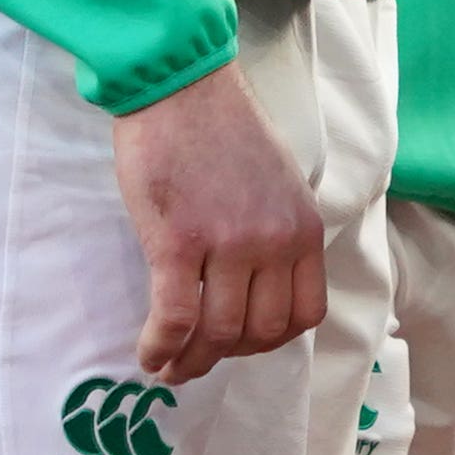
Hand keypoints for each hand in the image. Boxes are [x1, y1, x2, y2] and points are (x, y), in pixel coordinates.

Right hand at [110, 61, 326, 385]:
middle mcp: (276, 241)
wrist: (183, 90)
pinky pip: (177, 318)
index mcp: (304, 228)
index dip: (269, 341)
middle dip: (227, 354)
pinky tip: (149, 354)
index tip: (238, 340)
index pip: (306, 313)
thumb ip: (276, 235)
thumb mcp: (278, 186)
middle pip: (262, 332)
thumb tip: (255, 289)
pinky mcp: (181, 242)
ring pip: (220, 333)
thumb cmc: (222, 133)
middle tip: (196, 355)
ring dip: (191, 361)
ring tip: (167, 364)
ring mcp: (231, 243)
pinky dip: (161, 347)